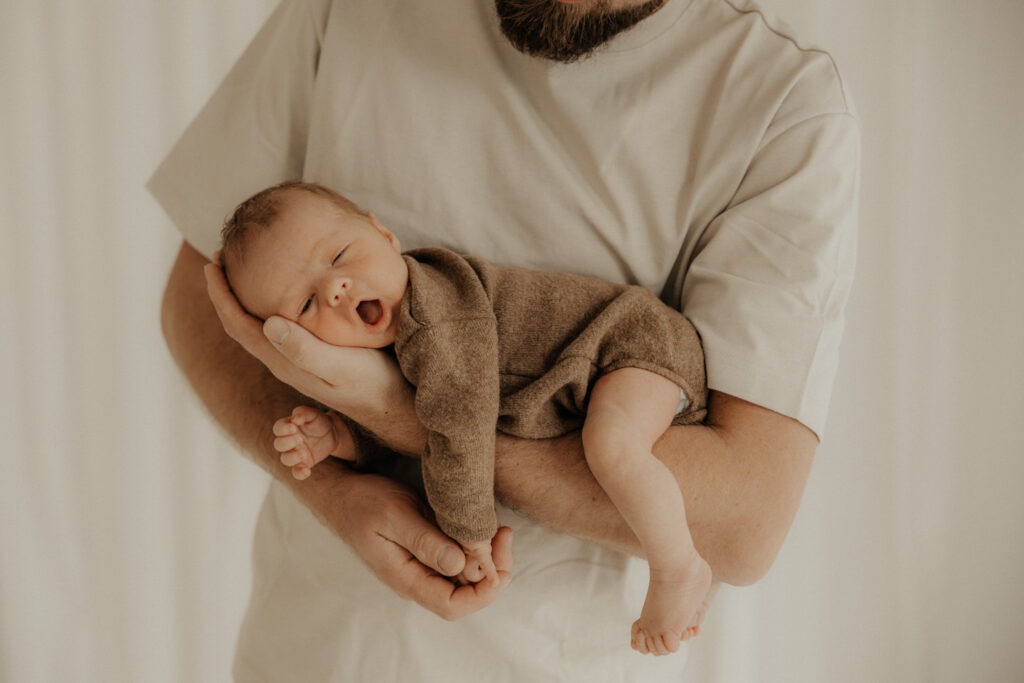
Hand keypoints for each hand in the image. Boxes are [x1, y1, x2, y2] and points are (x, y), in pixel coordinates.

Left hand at [204, 261, 411, 423]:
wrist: (393, 406)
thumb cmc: (370, 384)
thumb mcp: (339, 366)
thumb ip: (304, 349)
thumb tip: (267, 324)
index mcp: (283, 360)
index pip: (238, 324)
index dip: (221, 294)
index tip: (212, 263)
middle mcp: (284, 360)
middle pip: (241, 323)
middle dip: (226, 292)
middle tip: (222, 258)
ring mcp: (298, 359)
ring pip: (258, 325)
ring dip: (244, 298)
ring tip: (243, 270)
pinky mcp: (314, 355)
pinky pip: (279, 326)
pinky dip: (269, 304)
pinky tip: (284, 291)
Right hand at [273, 406, 353, 479]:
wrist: (332, 433)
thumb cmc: (319, 421)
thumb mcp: (314, 414)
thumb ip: (303, 412)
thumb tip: (295, 418)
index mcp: (288, 427)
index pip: (278, 428)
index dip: (283, 429)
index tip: (295, 427)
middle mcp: (289, 441)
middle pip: (278, 445)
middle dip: (287, 443)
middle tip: (301, 439)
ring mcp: (295, 453)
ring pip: (285, 459)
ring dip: (292, 457)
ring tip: (304, 453)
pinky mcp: (304, 463)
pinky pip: (296, 472)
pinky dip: (299, 473)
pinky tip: (307, 471)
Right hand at [329, 470, 513, 618]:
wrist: (343, 494)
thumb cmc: (364, 503)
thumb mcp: (395, 516)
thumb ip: (426, 542)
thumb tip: (460, 565)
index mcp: (406, 578)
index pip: (452, 605)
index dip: (483, 593)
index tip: (500, 568)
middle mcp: (417, 579)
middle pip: (466, 593)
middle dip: (493, 570)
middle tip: (504, 534)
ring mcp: (423, 567)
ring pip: (466, 576)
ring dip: (488, 556)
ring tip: (499, 527)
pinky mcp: (428, 551)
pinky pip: (459, 558)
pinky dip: (476, 546)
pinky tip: (484, 525)